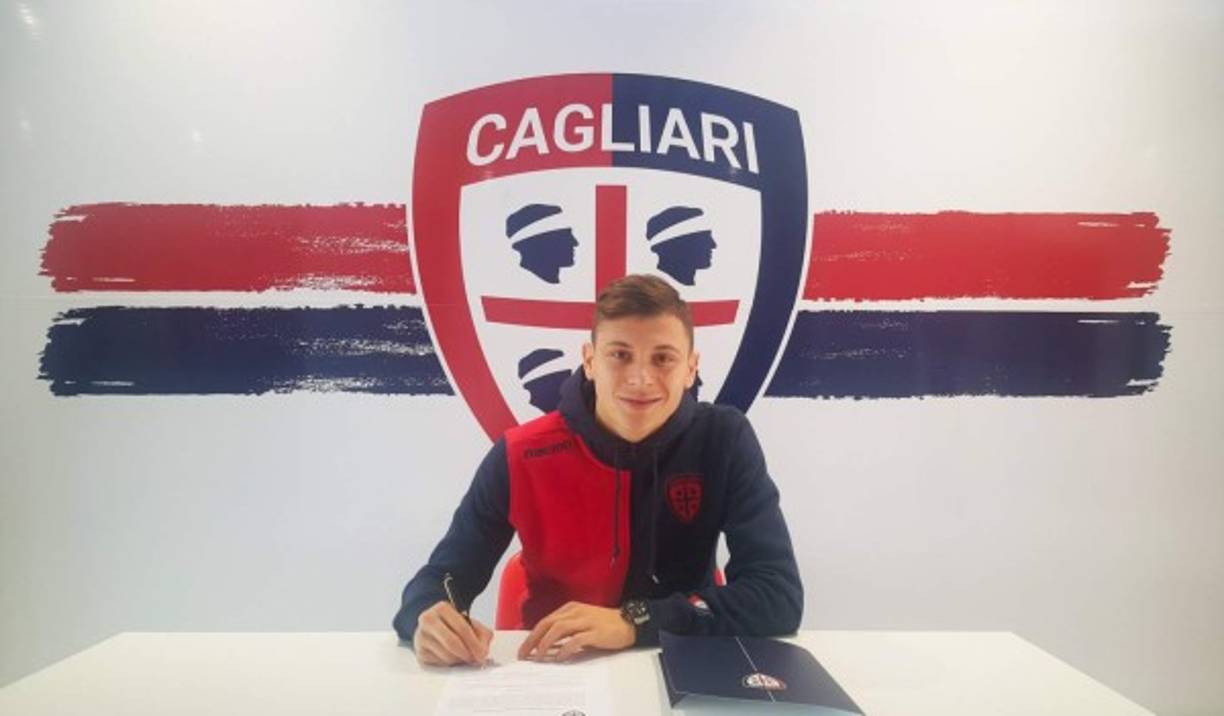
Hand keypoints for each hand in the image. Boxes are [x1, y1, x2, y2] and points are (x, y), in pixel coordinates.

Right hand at [413, 600, 492, 665]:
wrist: (432, 626)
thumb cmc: (452, 624)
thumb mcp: (469, 622)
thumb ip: (481, 634)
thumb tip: (483, 652)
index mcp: (442, 608)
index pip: (462, 628)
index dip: (474, 643)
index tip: (482, 654)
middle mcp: (428, 620)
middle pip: (451, 642)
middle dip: (467, 654)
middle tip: (475, 659)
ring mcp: (421, 636)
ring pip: (446, 655)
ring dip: (459, 659)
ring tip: (464, 656)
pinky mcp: (419, 652)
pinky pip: (439, 663)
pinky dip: (450, 663)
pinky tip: (452, 656)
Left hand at [517, 601, 634, 661]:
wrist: (629, 623)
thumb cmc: (604, 624)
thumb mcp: (582, 622)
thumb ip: (566, 630)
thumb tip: (547, 645)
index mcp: (570, 608)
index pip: (545, 621)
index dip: (532, 635)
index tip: (524, 649)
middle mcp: (576, 612)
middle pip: (548, 624)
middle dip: (533, 640)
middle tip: (524, 655)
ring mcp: (586, 621)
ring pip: (558, 629)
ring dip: (545, 644)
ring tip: (538, 657)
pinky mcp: (595, 632)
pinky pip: (575, 640)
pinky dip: (564, 649)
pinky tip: (559, 658)